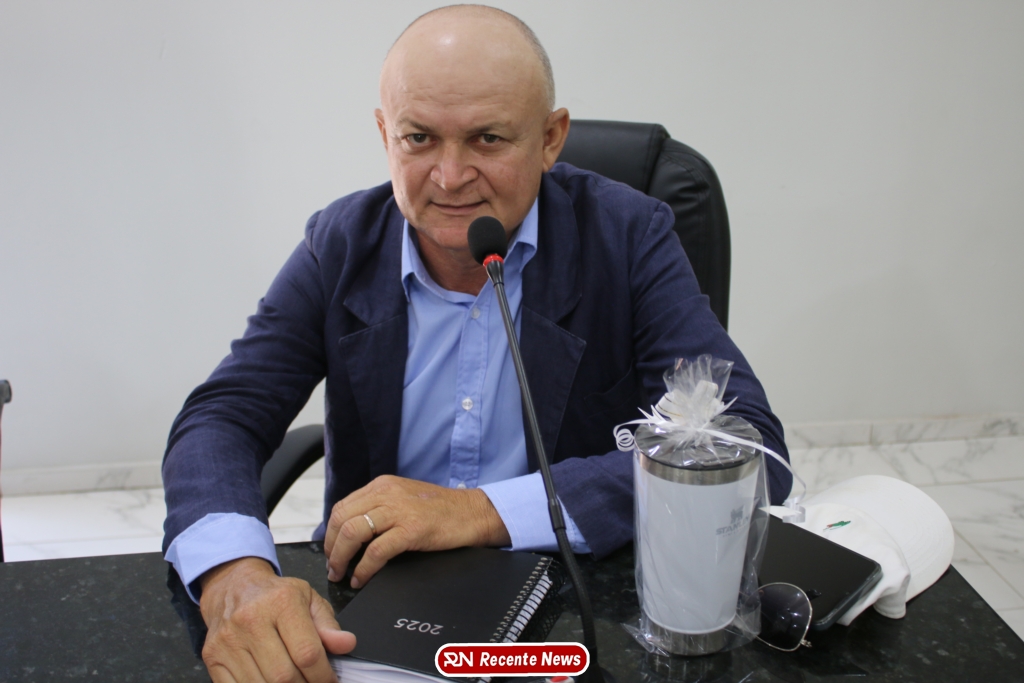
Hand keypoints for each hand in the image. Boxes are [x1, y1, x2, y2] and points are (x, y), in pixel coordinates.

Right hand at [199, 557, 355, 682]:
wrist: (233, 587)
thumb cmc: (275, 595)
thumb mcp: (308, 599)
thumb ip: (328, 625)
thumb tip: (346, 644)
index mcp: (281, 602)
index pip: (307, 653)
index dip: (323, 675)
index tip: (330, 681)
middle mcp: (251, 620)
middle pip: (283, 675)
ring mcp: (228, 641)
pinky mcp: (212, 657)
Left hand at [324, 475, 510, 587]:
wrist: (474, 512)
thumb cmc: (442, 510)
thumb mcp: (405, 498)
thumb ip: (381, 508)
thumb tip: (354, 532)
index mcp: (383, 486)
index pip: (343, 507)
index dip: (332, 532)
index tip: (332, 550)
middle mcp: (387, 494)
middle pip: (342, 519)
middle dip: (332, 547)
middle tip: (334, 566)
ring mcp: (399, 511)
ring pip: (353, 533)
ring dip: (341, 558)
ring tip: (342, 574)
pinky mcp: (412, 529)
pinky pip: (376, 551)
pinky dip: (364, 569)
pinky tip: (362, 578)